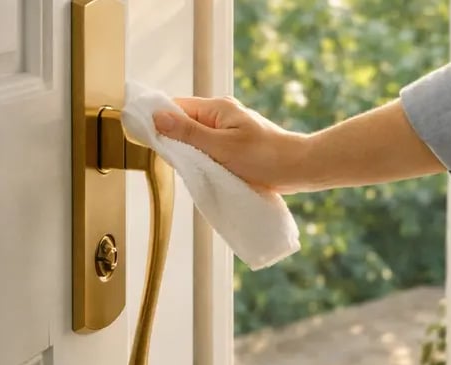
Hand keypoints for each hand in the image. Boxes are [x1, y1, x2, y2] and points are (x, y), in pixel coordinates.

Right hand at [153, 96, 308, 192]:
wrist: (300, 168)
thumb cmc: (264, 157)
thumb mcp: (221, 147)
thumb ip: (188, 133)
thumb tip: (157, 117)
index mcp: (217, 108)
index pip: (176, 106)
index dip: (160, 121)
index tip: (150, 141)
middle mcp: (222, 114)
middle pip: (185, 122)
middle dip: (176, 141)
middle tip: (177, 161)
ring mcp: (231, 129)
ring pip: (198, 138)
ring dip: (192, 153)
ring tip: (195, 168)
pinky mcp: (237, 144)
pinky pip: (211, 147)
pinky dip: (206, 158)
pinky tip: (207, 171)